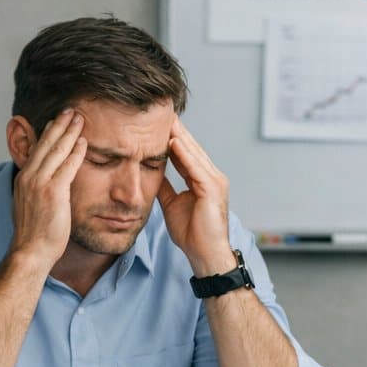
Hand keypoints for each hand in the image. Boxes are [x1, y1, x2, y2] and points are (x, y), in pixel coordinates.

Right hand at [8, 109, 84, 272]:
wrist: (30, 251)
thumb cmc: (35, 234)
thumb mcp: (31, 205)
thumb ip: (38, 189)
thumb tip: (46, 184)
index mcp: (23, 178)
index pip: (37, 149)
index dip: (48, 133)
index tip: (57, 120)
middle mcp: (29, 177)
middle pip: (46, 143)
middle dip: (59, 124)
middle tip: (71, 110)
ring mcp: (40, 183)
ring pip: (56, 150)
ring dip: (69, 132)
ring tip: (79, 118)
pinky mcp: (53, 192)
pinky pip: (67, 166)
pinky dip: (76, 152)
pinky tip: (84, 141)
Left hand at [157, 119, 234, 274]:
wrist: (205, 255)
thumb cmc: (192, 235)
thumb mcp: (172, 204)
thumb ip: (165, 187)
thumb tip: (151, 171)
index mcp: (204, 180)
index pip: (187, 153)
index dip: (173, 138)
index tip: (158, 123)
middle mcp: (213, 177)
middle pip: (192, 148)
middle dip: (177, 130)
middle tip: (161, 111)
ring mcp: (215, 181)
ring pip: (194, 153)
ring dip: (179, 135)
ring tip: (165, 119)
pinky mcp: (213, 189)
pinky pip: (196, 167)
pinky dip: (184, 154)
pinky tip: (173, 141)